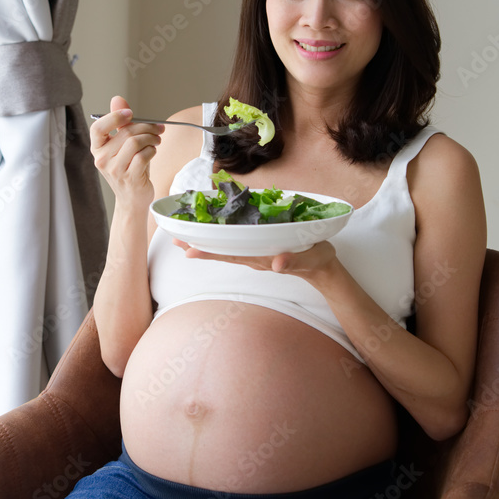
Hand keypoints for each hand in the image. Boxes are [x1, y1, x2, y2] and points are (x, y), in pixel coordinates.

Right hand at [90, 96, 164, 208]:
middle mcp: (102, 159)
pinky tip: (153, 152)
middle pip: (125, 133)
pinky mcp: (130, 178)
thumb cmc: (128, 169)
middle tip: (158, 128)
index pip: (97, 128)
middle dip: (146, 127)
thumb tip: (117, 99)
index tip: (129, 112)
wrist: (132, 199)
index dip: (113, 117)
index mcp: (97, 149)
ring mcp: (115, 170)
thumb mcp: (122, 145)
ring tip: (157, 140)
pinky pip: (144, 155)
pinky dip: (152, 150)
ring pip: (135, 142)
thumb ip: (119, 123)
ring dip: (151, 138)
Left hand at [172, 239, 340, 286]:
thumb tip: (277, 263)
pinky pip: (236, 242)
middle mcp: (254, 255)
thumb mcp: (311, 258)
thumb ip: (295, 260)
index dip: (209, 252)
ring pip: (226, 247)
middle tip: (174, 239)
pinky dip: (220, 236)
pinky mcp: (260, 246)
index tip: (188, 250)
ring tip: (184, 237)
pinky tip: (210, 231)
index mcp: (262, 257)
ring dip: (205, 241)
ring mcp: (256, 252)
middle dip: (198, 245)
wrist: (324, 267)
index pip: (230, 255)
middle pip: (221, 251)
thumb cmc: (317, 260)